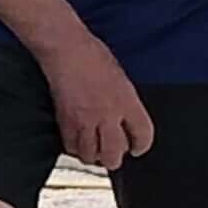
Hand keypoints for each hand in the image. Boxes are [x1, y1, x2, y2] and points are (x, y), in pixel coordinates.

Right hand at [45, 38, 155, 171]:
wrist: (66, 50)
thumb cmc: (92, 55)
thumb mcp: (121, 78)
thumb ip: (126, 102)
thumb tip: (126, 120)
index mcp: (127, 101)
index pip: (143, 135)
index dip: (141, 145)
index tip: (137, 147)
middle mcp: (108, 115)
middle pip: (113, 155)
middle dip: (114, 157)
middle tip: (112, 151)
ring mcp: (85, 120)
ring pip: (90, 156)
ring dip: (93, 155)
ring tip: (93, 147)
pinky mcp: (65, 121)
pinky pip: (70, 147)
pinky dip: (75, 148)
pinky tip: (77, 140)